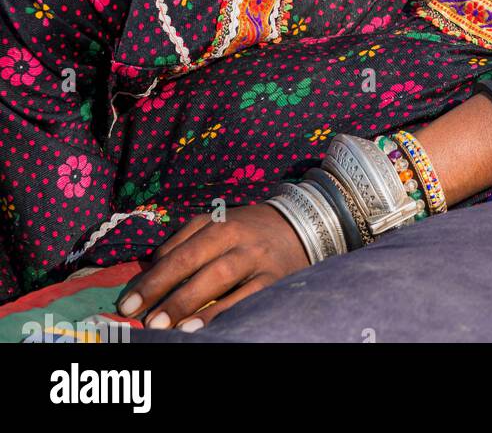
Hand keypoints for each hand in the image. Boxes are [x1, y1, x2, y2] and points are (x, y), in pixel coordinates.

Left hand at [116, 203, 309, 330]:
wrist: (302, 225)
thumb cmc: (248, 229)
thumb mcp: (217, 224)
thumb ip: (184, 242)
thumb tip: (150, 271)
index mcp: (219, 224)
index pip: (179, 252)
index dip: (152, 279)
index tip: (128, 304)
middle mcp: (237, 239)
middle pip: (196, 262)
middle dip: (165, 292)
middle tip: (142, 320)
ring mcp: (256, 260)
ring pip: (219, 280)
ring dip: (189, 304)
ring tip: (165, 327)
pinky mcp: (273, 281)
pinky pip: (244, 300)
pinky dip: (221, 314)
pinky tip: (200, 328)